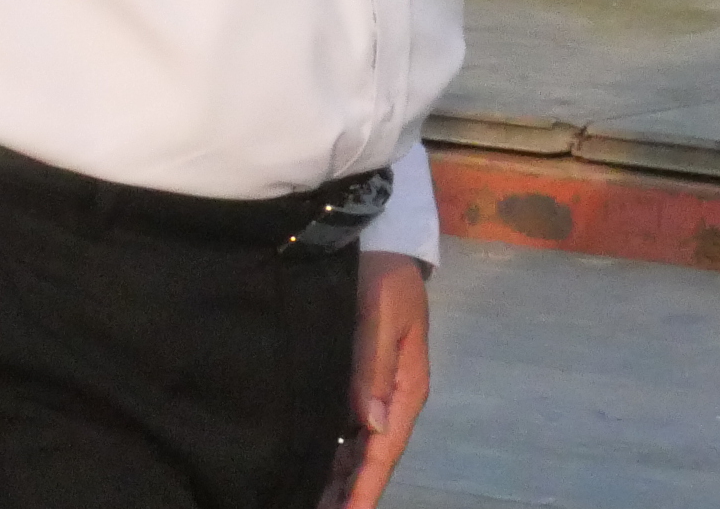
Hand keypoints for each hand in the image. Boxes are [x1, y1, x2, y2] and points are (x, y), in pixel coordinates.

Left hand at [325, 253, 431, 506]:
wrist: (377, 238)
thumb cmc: (382, 275)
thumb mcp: (381, 313)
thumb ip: (371, 365)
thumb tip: (370, 423)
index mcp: (406, 386)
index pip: (385, 448)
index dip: (366, 486)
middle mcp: (392, 396)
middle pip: (372, 456)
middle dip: (350, 490)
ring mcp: (375, 389)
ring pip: (357, 446)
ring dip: (339, 476)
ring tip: (312, 501)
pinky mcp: (357, 377)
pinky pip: (345, 426)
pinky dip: (332, 450)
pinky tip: (312, 466)